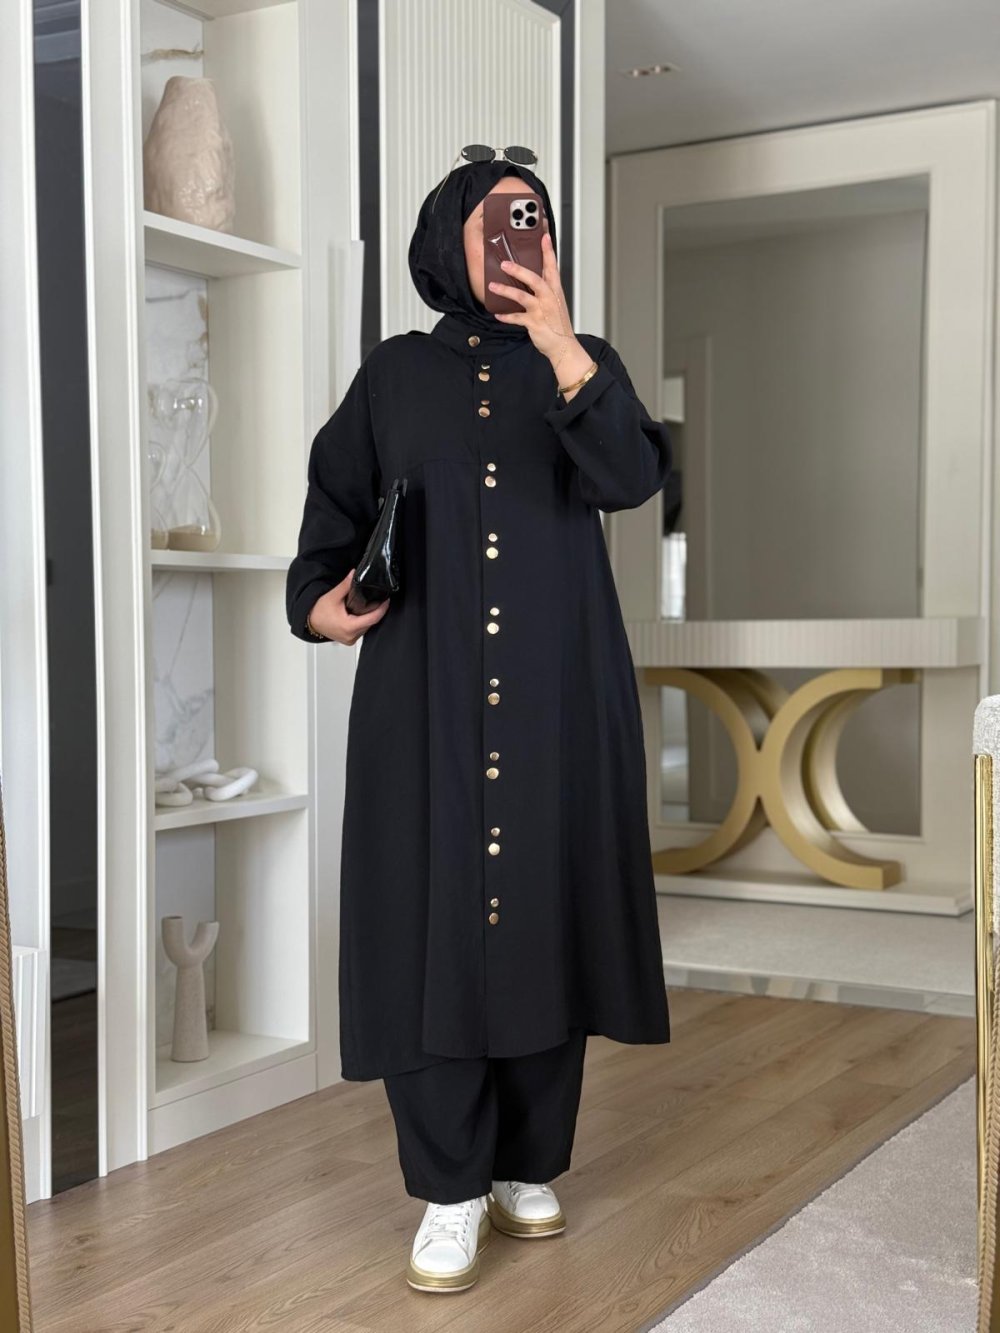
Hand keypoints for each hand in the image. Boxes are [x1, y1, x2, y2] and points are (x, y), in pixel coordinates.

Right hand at [308, 568, 389, 644]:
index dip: (382, 609)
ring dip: (369, 617)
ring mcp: (350, 640)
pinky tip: (361, 614)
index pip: (373, 619)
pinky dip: (363, 622)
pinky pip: (361, 630)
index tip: (387, 601)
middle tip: (379, 600)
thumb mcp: (333, 596)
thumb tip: (355, 574)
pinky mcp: (349, 640)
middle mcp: (351, 636)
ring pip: (367, 627)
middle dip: (376, 611)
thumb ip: (346, 585)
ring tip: (370, 606)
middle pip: (371, 623)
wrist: (310, 621)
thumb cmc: (318, 611)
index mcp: (348, 627)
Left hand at [487, 220, 590, 385]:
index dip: (548, 251)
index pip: (552, 266)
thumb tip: (530, 276)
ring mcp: (541, 310)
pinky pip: (517, 318)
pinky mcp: (534, 323)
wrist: (564, 346)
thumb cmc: (558, 323)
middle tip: (505, 263)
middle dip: (519, 270)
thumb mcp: (555, 301)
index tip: (543, 236)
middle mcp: (549, 298)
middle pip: (534, 279)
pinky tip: (497, 314)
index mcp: (555, 290)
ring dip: (506, 290)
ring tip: (492, 285)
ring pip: (522, 297)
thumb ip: (544, 287)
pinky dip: (506, 316)